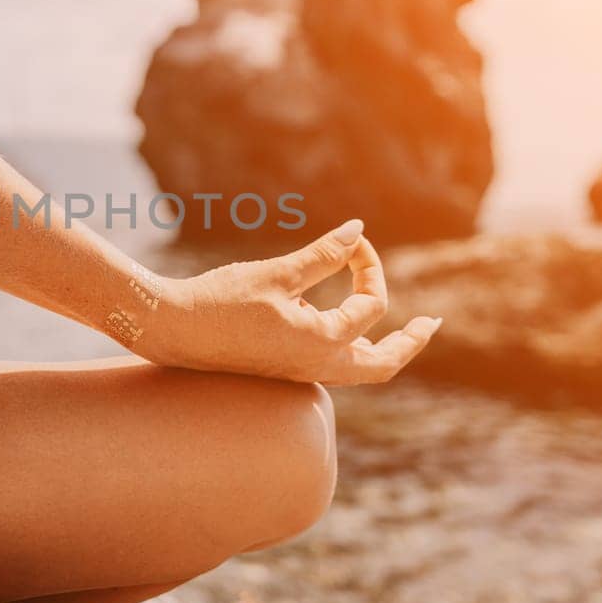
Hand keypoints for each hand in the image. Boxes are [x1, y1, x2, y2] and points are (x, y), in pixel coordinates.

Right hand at [138, 220, 440, 385]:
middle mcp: (317, 366)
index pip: (370, 305)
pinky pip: (333, 366)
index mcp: (321, 344)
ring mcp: (300, 372)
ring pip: (359, 370)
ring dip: (383, 348)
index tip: (353, 240)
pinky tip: (341, 323)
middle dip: (410, 342)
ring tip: (404, 332)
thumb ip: (323, 255)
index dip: (367, 265)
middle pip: (383, 364)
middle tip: (431, 324)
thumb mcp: (277, 274)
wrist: (170, 331)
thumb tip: (358, 230)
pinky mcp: (283, 368)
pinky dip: (350, 346)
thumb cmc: (219, 301)